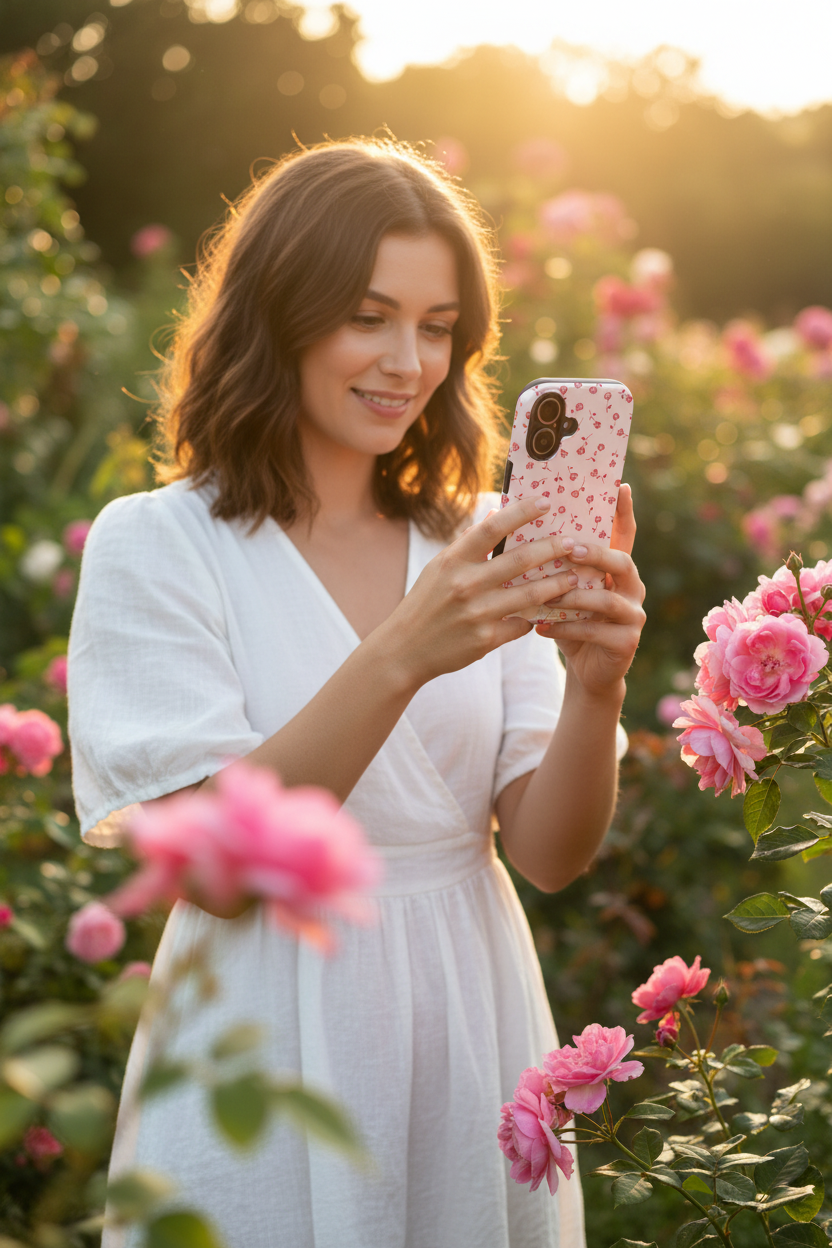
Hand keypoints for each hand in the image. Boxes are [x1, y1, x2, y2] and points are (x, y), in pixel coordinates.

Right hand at [380, 496, 581, 687]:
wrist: (404, 650)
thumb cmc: (425, 604)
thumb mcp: (439, 568)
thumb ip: (468, 545)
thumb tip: (495, 515)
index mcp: (452, 561)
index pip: (491, 528)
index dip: (521, 512)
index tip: (546, 502)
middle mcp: (465, 584)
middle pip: (520, 560)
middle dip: (552, 548)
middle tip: (572, 542)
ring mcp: (476, 613)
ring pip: (530, 595)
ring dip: (557, 585)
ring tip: (573, 578)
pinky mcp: (485, 640)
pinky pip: (521, 625)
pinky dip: (534, 618)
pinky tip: (547, 613)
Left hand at [534, 485, 645, 697]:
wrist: (587, 670)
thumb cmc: (570, 621)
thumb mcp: (560, 589)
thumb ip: (549, 562)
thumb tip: (509, 521)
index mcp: (618, 569)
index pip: (625, 535)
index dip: (625, 512)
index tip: (622, 487)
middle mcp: (633, 588)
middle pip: (622, 562)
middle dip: (597, 554)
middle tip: (571, 549)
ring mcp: (634, 615)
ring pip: (607, 599)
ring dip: (574, 596)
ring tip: (547, 596)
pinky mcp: (627, 642)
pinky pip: (595, 630)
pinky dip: (566, 628)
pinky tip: (541, 627)